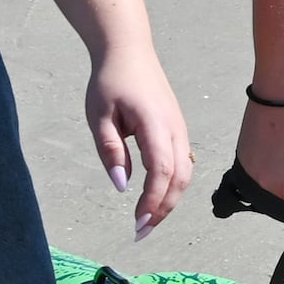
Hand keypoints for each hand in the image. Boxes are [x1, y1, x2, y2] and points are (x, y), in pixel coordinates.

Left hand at [85, 39, 194, 236]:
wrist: (128, 51)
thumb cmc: (110, 81)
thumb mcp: (99, 115)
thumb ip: (111, 150)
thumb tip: (123, 186)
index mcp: (155, 124)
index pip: (162, 171)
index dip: (153, 201)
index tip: (137, 223)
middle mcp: (175, 129)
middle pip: (180, 178)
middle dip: (163, 209)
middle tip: (141, 231)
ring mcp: (180, 129)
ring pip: (185, 173)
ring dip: (169, 200)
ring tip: (148, 219)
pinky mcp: (177, 129)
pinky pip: (182, 163)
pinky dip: (172, 185)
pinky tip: (155, 197)